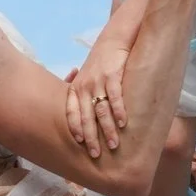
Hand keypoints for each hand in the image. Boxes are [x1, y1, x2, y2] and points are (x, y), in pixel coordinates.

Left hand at [65, 32, 131, 153]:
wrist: (114, 40)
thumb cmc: (101, 64)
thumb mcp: (87, 79)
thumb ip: (85, 98)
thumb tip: (89, 124)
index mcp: (76, 89)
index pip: (71, 112)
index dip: (75, 128)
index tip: (79, 142)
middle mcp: (85, 87)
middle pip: (86, 117)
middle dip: (90, 138)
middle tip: (95, 155)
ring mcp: (98, 81)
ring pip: (101, 111)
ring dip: (107, 130)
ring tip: (114, 145)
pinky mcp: (113, 75)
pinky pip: (115, 97)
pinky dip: (119, 112)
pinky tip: (124, 124)